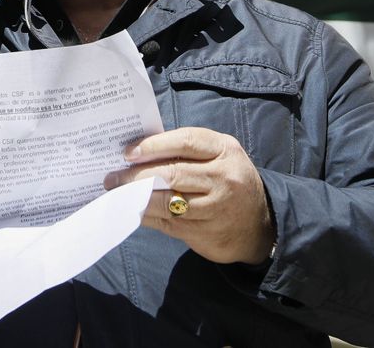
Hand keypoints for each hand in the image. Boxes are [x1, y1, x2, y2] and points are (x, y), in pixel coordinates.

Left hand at [104, 126, 273, 265]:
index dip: (154, 145)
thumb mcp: (219, 155)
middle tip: (113, 177)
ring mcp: (215, 208)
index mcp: (225, 151)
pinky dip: (146, 215)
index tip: (129, 152)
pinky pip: (168, 223)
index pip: (186, 142)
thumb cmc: (229, 180)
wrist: (260, 224)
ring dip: (136, 197)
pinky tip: (133, 209)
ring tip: (117, 193)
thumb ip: (188, 150)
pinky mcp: (205, 233)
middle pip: (172, 173)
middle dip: (137, 175)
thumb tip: (140, 151)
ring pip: (167, 202)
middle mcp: (223, 178)